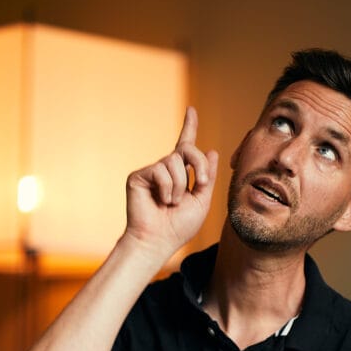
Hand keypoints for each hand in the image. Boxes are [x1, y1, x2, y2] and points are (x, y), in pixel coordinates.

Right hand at [124, 107, 217, 258]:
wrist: (158, 241)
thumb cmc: (178, 227)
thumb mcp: (202, 201)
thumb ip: (208, 177)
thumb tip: (212, 150)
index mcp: (181, 174)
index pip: (186, 146)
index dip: (189, 127)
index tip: (191, 110)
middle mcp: (166, 169)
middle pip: (186, 149)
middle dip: (199, 163)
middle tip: (201, 183)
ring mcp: (152, 172)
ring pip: (174, 162)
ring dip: (181, 185)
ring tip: (172, 202)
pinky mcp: (139, 176)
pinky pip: (160, 170)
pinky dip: (167, 188)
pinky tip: (162, 200)